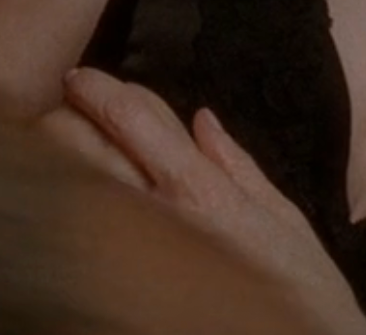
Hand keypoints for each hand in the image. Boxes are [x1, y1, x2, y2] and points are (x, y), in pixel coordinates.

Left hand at [61, 68, 365, 334]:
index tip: (80, 79)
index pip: (130, 118)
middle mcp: (158, 214)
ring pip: (74, 184)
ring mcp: (133, 250)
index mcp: (198, 189)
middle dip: (66, 122)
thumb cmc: (301, 285)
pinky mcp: (122, 284)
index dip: (99, 89)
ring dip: (65, 160)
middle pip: (84, 146)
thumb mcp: (281, 215)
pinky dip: (75, 204)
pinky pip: (81, 234)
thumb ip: (236, 164)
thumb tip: (202, 121)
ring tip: (64, 155)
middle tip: (64, 116)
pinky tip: (76, 201)